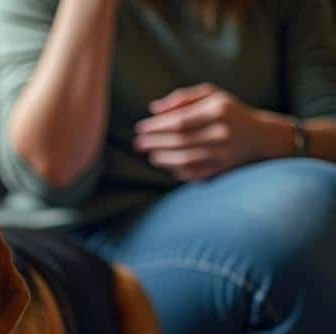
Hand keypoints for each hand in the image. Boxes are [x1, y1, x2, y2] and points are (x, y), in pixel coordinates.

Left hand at [134, 83, 290, 180]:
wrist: (260, 136)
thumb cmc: (229, 112)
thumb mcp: (212, 95)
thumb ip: (182, 98)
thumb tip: (153, 109)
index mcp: (218, 110)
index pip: (180, 120)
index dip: (156, 127)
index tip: (140, 128)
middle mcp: (221, 132)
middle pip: (179, 140)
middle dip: (154, 143)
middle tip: (138, 144)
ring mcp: (223, 153)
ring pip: (184, 159)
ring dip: (161, 158)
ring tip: (150, 154)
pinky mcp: (222, 169)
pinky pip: (193, 173)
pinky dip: (175, 170)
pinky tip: (166, 164)